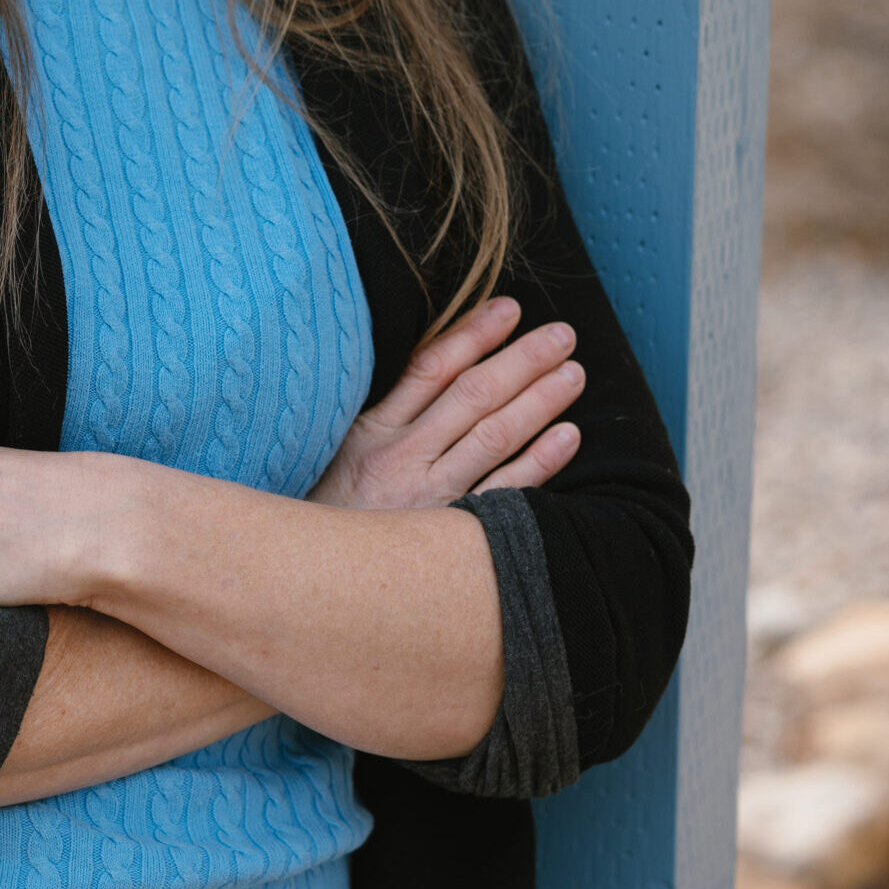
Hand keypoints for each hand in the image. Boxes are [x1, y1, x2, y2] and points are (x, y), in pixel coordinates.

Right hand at [310, 297, 582, 510]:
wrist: (315, 579)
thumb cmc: (326, 512)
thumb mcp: (334, 452)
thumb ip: (375, 414)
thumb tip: (429, 370)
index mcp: (372, 430)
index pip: (431, 368)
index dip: (473, 334)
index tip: (509, 309)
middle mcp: (404, 458)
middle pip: (473, 395)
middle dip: (522, 359)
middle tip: (562, 335)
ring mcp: (431, 498)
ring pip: (495, 436)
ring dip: (540, 400)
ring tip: (573, 373)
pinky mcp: (451, 532)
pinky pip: (505, 493)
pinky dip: (540, 462)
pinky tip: (569, 435)